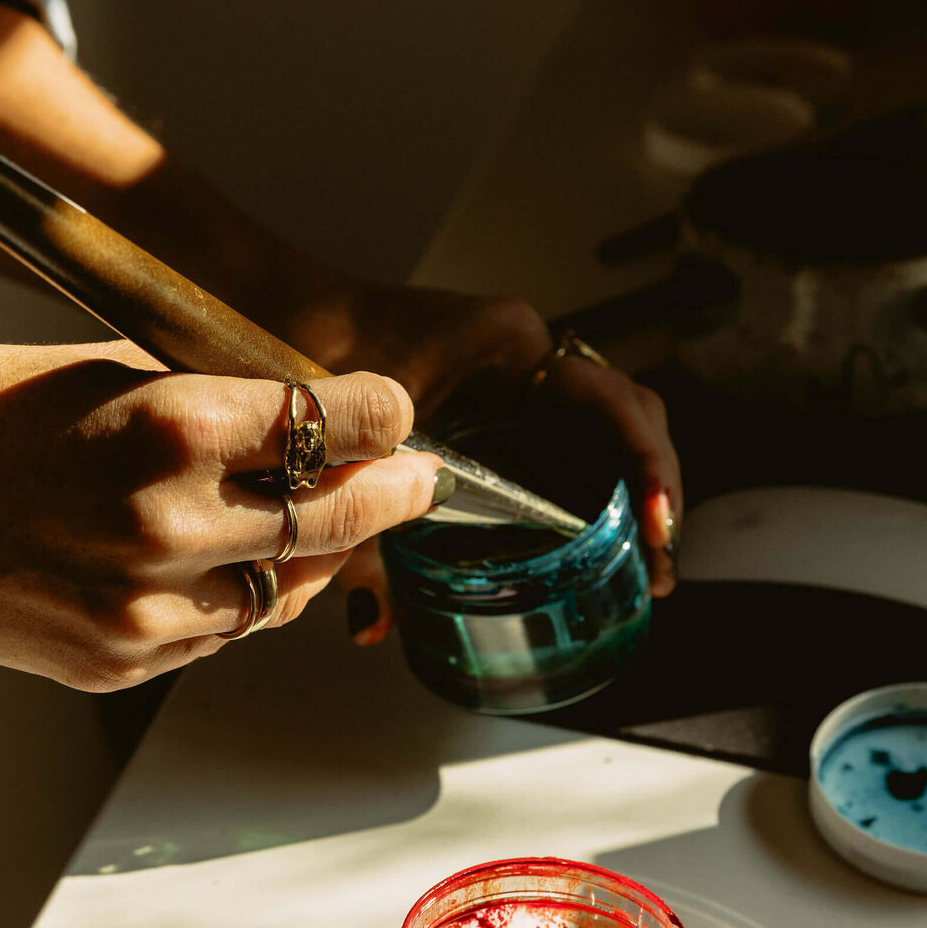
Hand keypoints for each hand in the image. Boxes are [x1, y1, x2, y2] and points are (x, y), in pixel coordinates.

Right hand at [0, 341, 440, 688]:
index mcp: (168, 427)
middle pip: (335, 520)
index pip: (334, 424)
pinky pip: (224, 635)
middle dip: (392, 493)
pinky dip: (246, 599)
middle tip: (417, 479)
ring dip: (321, 556)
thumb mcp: (111, 369)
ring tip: (326, 523)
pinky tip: (239, 567)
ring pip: (292, 594)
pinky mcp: (119, 663)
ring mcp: (142, 608)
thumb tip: (311, 413)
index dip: (385, 419)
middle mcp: (165, 524)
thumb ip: (220, 400)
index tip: (398, 418)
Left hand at [285, 282, 681, 645]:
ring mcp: (516, 371)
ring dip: (625, 491)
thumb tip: (373, 624)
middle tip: (658, 563)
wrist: (268, 302)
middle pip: (627, 418)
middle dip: (652, 489)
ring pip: (601, 430)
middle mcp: (525, 354)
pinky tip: (588, 537)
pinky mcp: (497, 394)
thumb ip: (365, 537)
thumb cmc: (307, 345)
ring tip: (642, 562)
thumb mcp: (348, 444)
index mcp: (510, 344)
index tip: (655, 525)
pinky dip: (582, 483)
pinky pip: (561, 436)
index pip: (615, 402)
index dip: (648, 467)